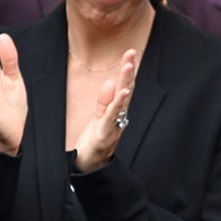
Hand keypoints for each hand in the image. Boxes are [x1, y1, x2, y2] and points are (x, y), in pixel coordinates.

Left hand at [71, 49, 136, 171]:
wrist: (88, 167)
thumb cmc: (94, 143)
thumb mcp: (98, 119)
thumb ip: (103, 102)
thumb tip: (110, 82)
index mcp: (116, 112)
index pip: (123, 87)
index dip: (127, 71)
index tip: (130, 52)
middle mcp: (119, 117)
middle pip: (125, 91)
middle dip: (128, 71)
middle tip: (131, 53)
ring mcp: (113, 126)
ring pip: (121, 102)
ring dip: (125, 83)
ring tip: (127, 67)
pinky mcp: (104, 136)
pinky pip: (112, 118)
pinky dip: (116, 105)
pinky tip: (122, 93)